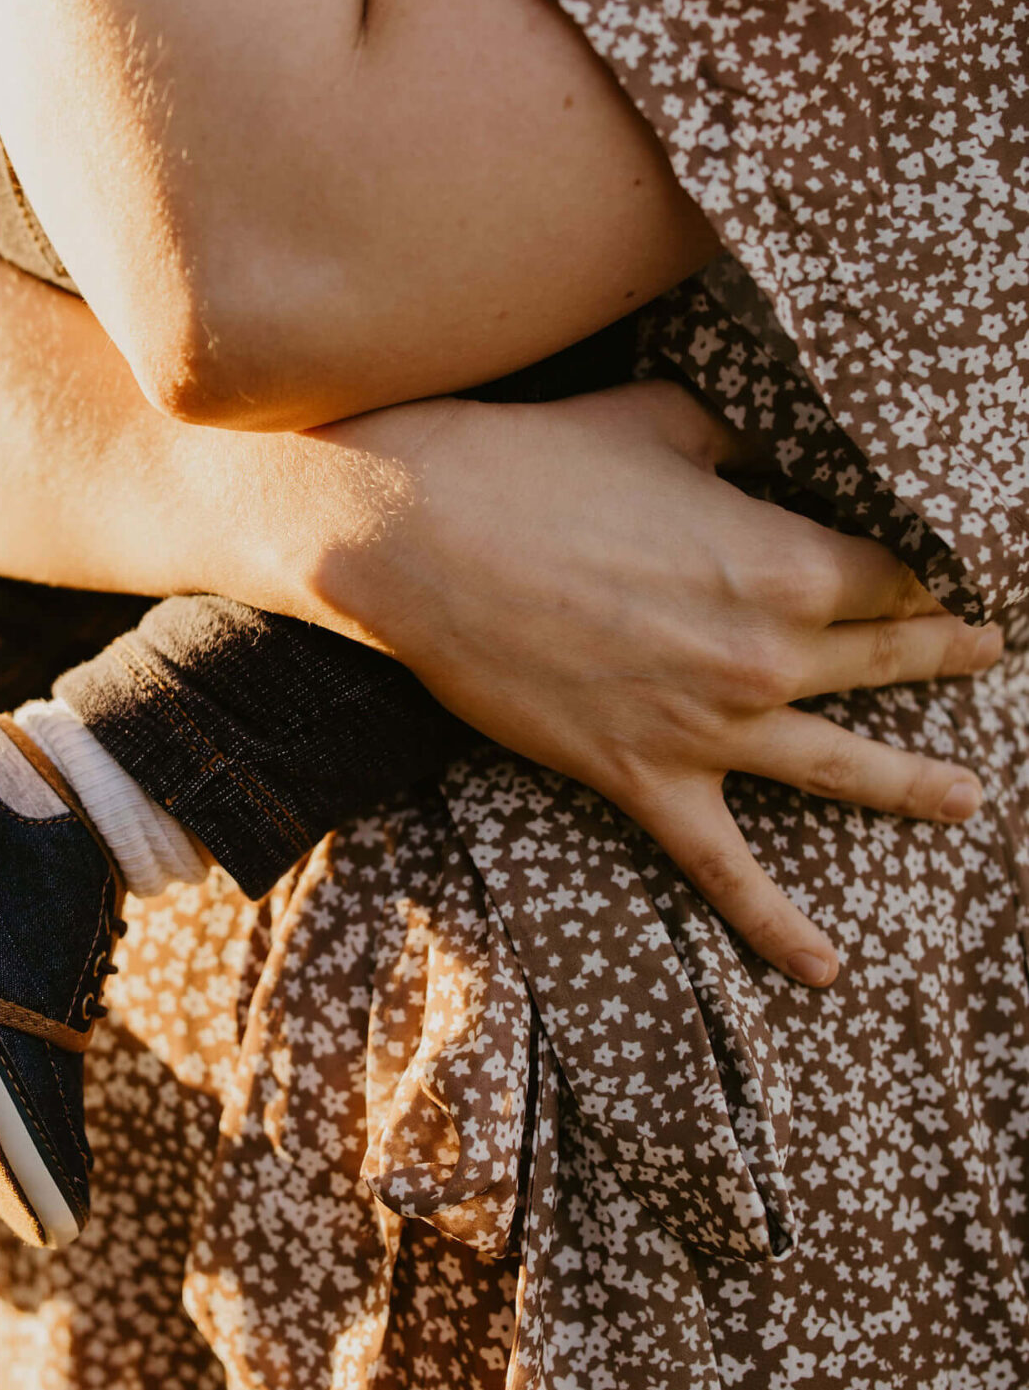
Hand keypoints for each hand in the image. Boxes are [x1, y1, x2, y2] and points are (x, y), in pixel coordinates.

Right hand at [312, 382, 1000, 984]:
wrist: (416, 535)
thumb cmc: (537, 461)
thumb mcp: (666, 421)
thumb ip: (744, 444)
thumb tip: (777, 455)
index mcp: (785, 561)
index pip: (895, 572)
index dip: (929, 569)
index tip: (951, 569)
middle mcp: (766, 655)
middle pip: (887, 660)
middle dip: (944, 653)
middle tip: (984, 650)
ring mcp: (708, 728)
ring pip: (843, 768)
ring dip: (914, 784)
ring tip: (966, 796)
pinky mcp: (643, 780)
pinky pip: (726, 872)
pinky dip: (780, 927)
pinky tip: (828, 968)